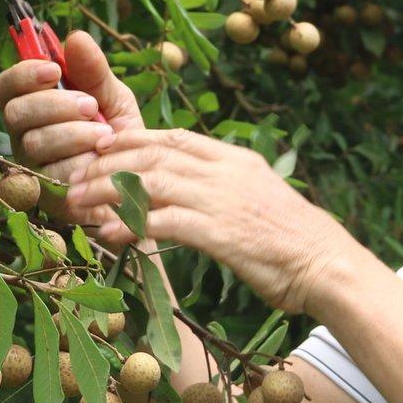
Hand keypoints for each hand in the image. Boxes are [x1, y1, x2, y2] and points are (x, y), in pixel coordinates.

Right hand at [0, 31, 141, 226]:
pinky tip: (102, 155)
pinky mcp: (46, 195)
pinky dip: (80, 159)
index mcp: (31, 106)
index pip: (3, 88)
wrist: (140, 175)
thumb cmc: (117, 131)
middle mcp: (23, 135)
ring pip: (33, 142)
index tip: (53, 69)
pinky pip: (51, 174)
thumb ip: (93, 69)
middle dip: (55, 104)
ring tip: (105, 133)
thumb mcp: (111, 94)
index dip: (21, 75)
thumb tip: (76, 37)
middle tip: (91, 106)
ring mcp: (31, 166)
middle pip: (15, 113)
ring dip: (73, 132)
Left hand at [63, 128, 359, 316]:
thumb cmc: (291, 239)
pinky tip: (109, 235)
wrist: (326, 264)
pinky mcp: (220, 233)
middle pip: (152, 155)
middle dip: (107, 164)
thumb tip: (189, 187)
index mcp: (233, 159)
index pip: (172, 137)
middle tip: (76, 178)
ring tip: (79, 204)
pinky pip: (163, 222)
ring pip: (150, 183)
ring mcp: (222, 199)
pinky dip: (131, 226)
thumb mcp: (257, 196)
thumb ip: (223, 185)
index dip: (130, 140)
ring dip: (108, 193)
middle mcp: (225, 171)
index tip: (100, 149)